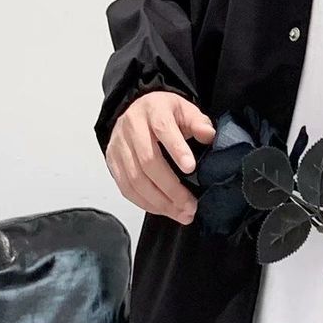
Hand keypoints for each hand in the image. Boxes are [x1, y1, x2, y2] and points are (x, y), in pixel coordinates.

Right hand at [105, 92, 215, 221]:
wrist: (137, 110)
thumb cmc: (165, 113)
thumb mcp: (186, 110)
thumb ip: (199, 123)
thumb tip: (209, 135)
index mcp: (153, 110)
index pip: (163, 129)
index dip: (177, 149)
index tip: (190, 168)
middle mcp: (132, 128)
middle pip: (148, 161)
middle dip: (171, 187)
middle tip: (190, 205)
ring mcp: (119, 146)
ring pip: (135, 179)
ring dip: (159, 201)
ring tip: (181, 213)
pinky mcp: (113, 162)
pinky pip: (126, 188)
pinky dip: (145, 203)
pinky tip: (163, 209)